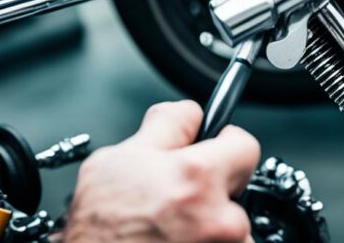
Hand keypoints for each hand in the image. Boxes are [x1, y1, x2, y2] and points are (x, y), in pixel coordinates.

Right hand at [64, 100, 260, 242]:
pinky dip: (206, 242)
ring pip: (231, 223)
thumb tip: (191, 113)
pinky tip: (176, 240)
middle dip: (215, 187)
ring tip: (171, 225)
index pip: (246, 146)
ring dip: (210, 222)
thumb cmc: (97, 231)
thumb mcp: (115, 159)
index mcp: (197, 177)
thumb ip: (166, 126)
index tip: (215, 150)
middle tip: (178, 196)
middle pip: (238, 188)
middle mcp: (219, 218)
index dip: (226, 144)